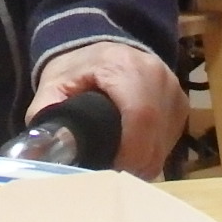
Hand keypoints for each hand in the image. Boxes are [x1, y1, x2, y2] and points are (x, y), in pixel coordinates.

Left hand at [28, 40, 185, 178]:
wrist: (103, 47)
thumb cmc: (77, 68)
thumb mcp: (55, 83)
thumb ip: (47, 111)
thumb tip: (41, 148)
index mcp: (124, 66)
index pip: (140, 115)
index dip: (128, 152)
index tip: (108, 170)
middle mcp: (156, 75)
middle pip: (155, 136)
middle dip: (133, 165)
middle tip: (109, 174)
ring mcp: (173, 88)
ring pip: (165, 143)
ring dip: (143, 162)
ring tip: (117, 163)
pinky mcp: (180, 103)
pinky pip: (170, 139)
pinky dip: (152, 153)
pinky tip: (132, 151)